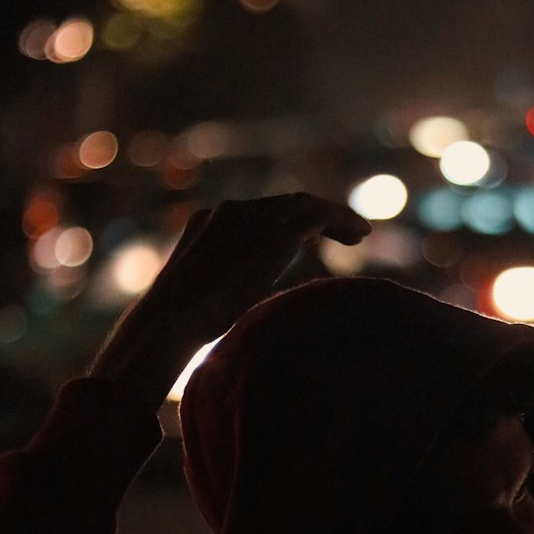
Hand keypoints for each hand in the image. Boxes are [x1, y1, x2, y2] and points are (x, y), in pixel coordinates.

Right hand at [145, 193, 370, 342]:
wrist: (172, 318)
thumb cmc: (173, 327)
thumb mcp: (193, 302)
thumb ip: (212, 296)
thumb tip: (218, 320)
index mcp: (205, 224)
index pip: (253, 215)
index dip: (283, 225)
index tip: (305, 241)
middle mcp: (228, 212)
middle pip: (282, 205)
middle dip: (313, 217)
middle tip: (341, 233)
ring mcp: (251, 218)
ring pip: (305, 206)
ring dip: (334, 216)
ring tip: (360, 234)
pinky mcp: (274, 233)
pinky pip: (319, 216)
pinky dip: (343, 221)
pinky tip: (362, 237)